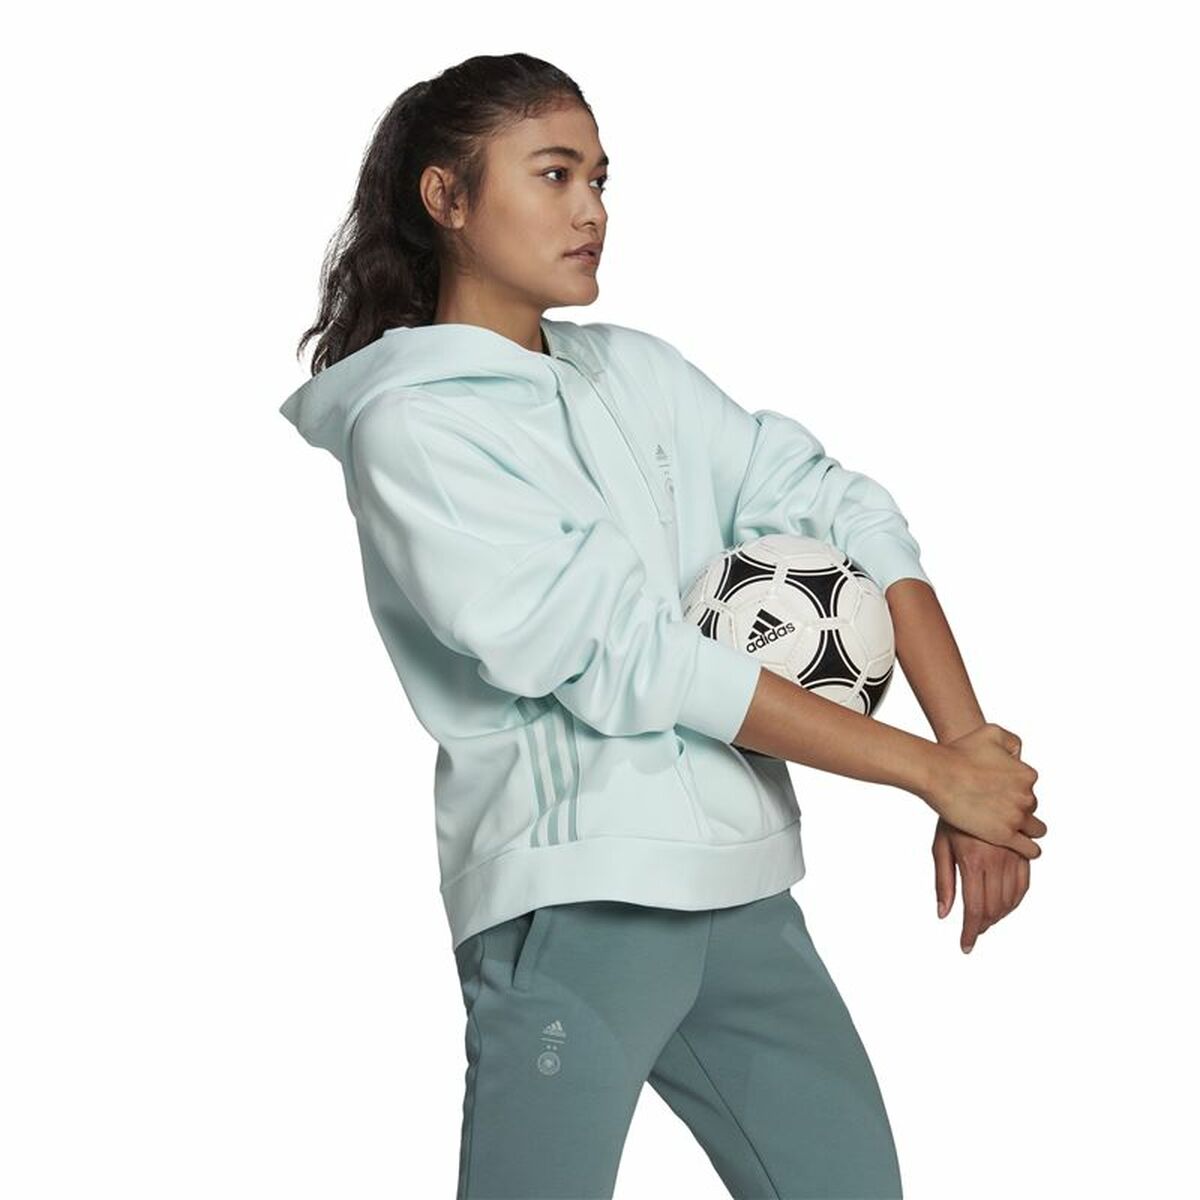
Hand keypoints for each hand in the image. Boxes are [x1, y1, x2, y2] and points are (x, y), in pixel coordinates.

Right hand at [923, 724, 1045, 857]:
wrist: (938, 773)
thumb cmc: (958, 752)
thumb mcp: (991, 732)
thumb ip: (1012, 742)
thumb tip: (1018, 755)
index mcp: (1026, 774)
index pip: (1029, 787)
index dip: (1014, 790)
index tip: (997, 791)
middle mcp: (1026, 795)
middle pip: (1030, 807)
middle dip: (1017, 808)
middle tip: (995, 808)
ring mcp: (1016, 817)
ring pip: (1035, 829)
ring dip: (1027, 830)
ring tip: (1010, 829)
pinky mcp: (1005, 835)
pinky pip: (1030, 849)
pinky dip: (1029, 850)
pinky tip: (1022, 848)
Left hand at [932, 816, 1029, 953]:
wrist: (972, 783)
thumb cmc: (950, 816)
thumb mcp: (940, 846)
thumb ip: (944, 882)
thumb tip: (944, 914)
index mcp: (974, 861)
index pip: (975, 909)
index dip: (971, 931)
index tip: (966, 945)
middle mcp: (998, 860)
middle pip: (995, 908)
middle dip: (983, 925)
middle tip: (973, 931)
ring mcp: (1014, 855)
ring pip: (1012, 899)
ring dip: (999, 915)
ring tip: (984, 919)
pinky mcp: (1023, 850)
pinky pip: (1024, 884)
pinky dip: (1014, 900)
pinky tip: (1003, 904)